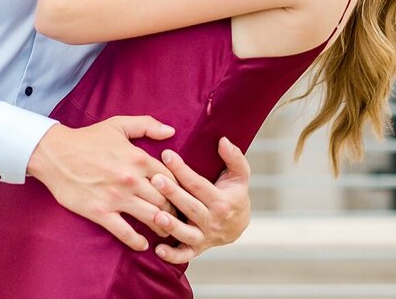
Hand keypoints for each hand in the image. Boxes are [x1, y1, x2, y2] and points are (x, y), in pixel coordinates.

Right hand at [26, 116, 177, 251]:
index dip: (179, 189)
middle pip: (165, 200)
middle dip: (175, 210)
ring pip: (151, 217)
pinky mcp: (101, 212)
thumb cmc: (88, 139)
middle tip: (178, 218)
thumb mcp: (119, 125)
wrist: (56, 154)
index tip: (181, 197)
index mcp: (139, 158)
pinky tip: (143, 245)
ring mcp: (117, 197)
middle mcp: (132, 179)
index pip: (171, 178)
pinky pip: (125, 232)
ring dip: (163, 227)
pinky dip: (137, 241)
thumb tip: (171, 131)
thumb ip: (147, 125)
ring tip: (167, 232)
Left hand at [149, 137, 251, 263]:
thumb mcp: (240, 175)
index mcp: (222, 201)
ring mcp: (204, 236)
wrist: (238, 225)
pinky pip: (185, 255)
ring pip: (187, 233)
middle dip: (173, 194)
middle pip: (191, 207)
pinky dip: (172, 256)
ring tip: (156, 215)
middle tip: (156, 180)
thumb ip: (234, 157)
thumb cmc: (234, 193)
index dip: (183, 170)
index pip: (199, 184)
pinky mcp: (197, 249)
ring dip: (172, 225)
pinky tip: (158, 249)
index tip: (167, 154)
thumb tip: (223, 140)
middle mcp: (213, 220)